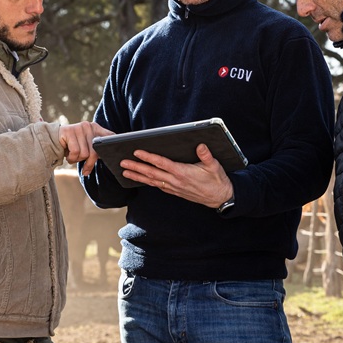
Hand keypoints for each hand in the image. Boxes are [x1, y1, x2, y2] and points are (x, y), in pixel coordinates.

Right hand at [58, 121, 113, 175]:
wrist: (51, 139)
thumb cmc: (71, 145)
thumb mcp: (85, 145)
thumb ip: (95, 149)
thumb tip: (108, 158)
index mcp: (95, 127)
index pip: (109, 136)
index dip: (112, 145)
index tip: (114, 154)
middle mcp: (88, 126)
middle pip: (95, 151)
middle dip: (89, 163)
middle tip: (86, 170)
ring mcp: (79, 128)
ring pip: (84, 153)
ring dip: (77, 160)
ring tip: (73, 157)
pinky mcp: (69, 131)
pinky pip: (75, 152)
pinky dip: (71, 158)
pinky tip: (67, 155)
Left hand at [119, 144, 233, 208]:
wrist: (220, 197)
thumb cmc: (217, 180)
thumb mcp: (214, 166)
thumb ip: (206, 155)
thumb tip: (200, 145)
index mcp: (182, 173)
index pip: (161, 163)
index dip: (148, 157)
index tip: (137, 152)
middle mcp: (175, 181)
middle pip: (152, 173)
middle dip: (136, 167)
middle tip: (123, 163)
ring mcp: (174, 188)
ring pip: (152, 181)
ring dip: (138, 176)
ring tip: (125, 172)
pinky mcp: (175, 191)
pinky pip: (158, 186)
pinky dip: (147, 182)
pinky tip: (141, 179)